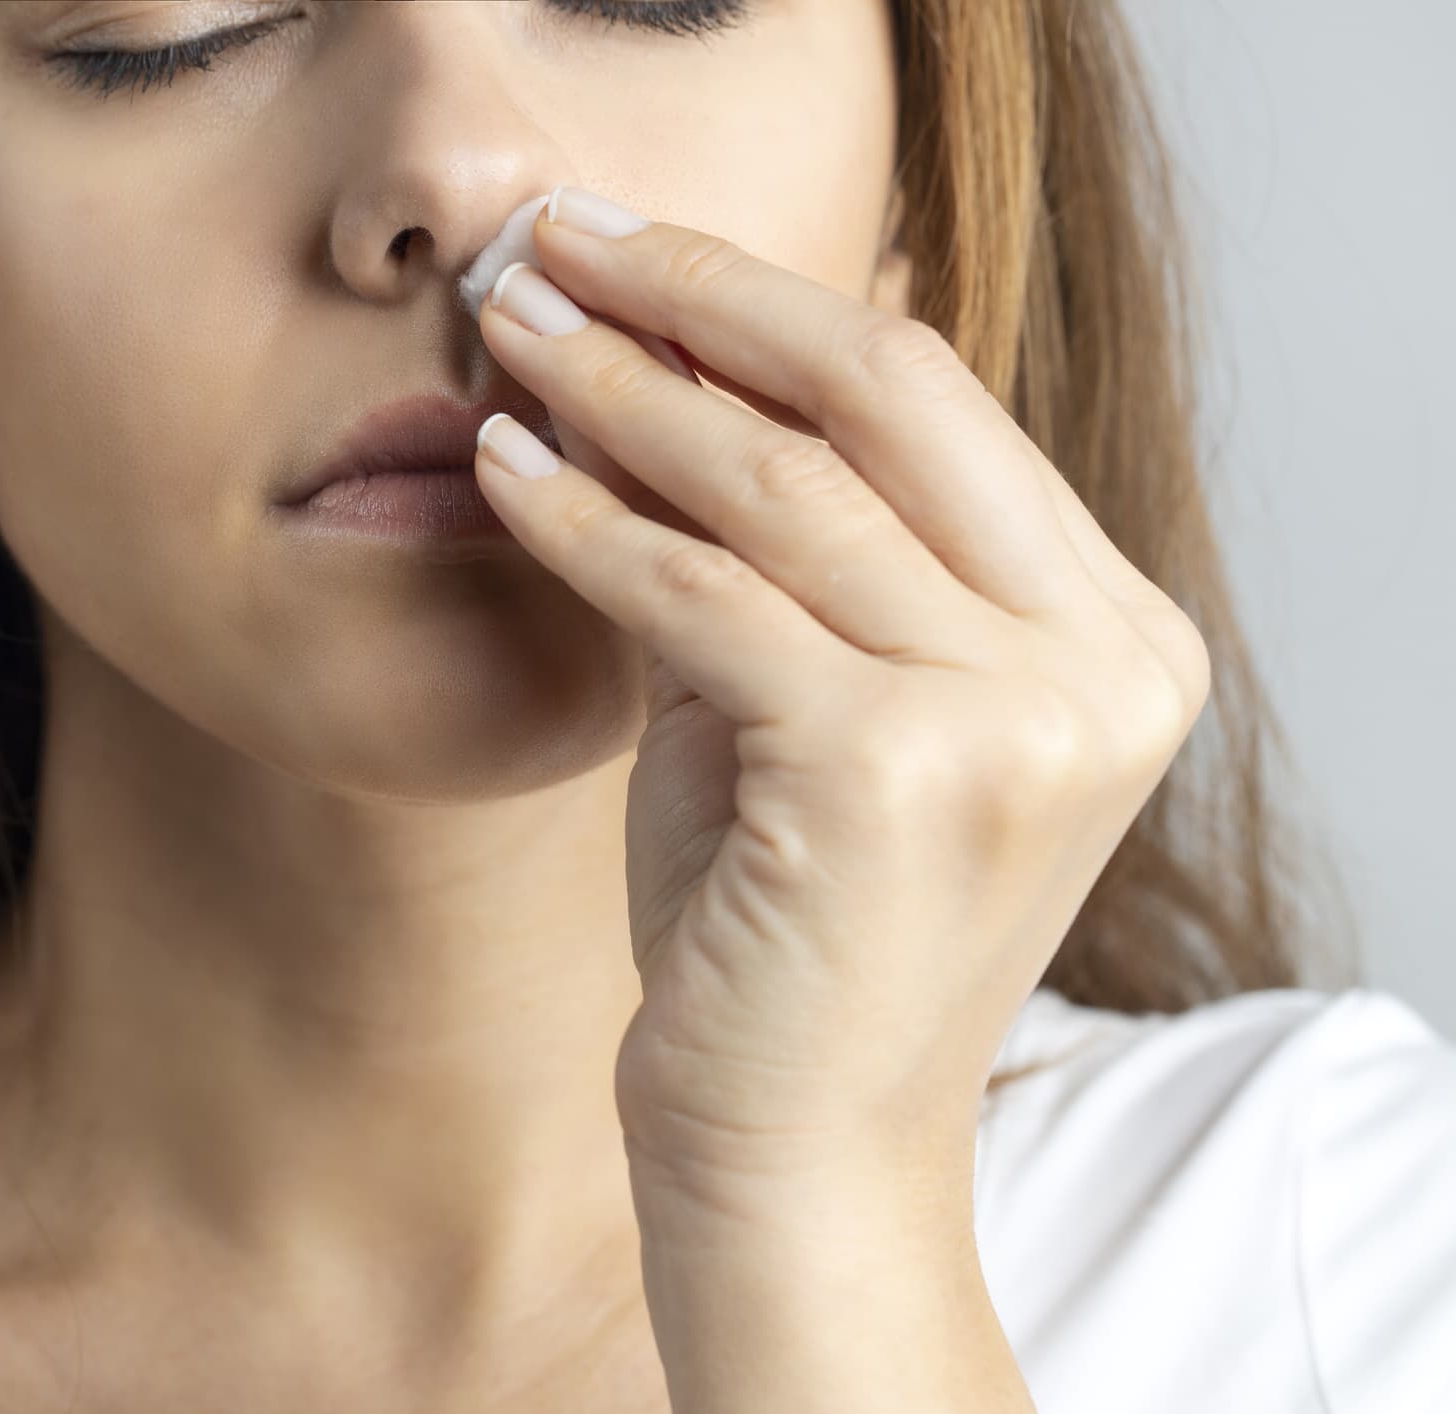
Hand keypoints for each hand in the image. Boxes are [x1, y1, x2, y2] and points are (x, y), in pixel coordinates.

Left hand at [471, 187, 1211, 1207]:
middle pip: (889, 393)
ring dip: (622, 388)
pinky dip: (588, 521)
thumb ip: (761, 549)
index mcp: (1110, 636)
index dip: (767, 308)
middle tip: (560, 237)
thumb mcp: (788, 703)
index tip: (633, 254)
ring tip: (510, 327)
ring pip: (786, 485)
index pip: (937, 404)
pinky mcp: (903, 773)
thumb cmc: (781, 932)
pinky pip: (706, 595)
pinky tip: (504, 467)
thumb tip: (642, 364)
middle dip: (702, 295)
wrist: (795, 1153)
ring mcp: (1022, 717)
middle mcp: (1100, 664)